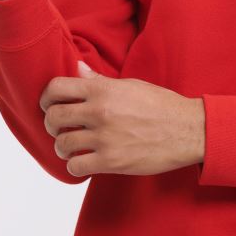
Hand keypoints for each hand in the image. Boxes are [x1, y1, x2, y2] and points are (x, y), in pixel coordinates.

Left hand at [39, 61, 205, 176]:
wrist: (188, 130)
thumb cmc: (162, 106)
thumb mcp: (131, 86)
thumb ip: (100, 81)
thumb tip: (78, 69)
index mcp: (103, 90)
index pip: (56, 88)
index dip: (46, 98)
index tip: (50, 105)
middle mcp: (100, 112)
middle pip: (53, 117)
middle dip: (52, 124)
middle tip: (61, 128)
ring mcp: (104, 138)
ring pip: (61, 144)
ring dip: (63, 147)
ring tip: (73, 147)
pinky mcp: (111, 162)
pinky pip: (75, 166)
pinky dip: (75, 166)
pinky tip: (85, 161)